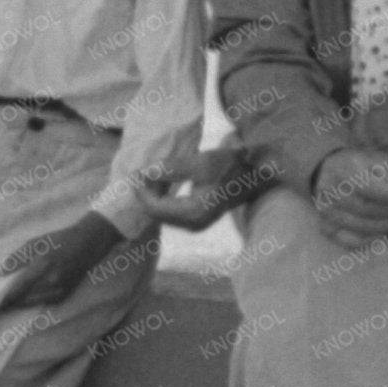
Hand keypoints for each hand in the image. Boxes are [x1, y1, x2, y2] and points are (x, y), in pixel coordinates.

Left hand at [0, 213, 123, 311]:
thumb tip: (0, 274)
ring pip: (32, 304)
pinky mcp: (64, 296)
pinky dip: (31, 302)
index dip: (4, 296)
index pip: (18, 286)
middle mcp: (52, 281)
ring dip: (18, 304)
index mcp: (43, 265)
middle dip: (9, 303)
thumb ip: (16, 258)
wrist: (87, 244)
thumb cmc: (59, 240)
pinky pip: (42, 303)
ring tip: (5, 304)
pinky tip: (23, 299)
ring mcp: (60, 291)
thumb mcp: (35, 243)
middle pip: (24, 299)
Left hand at [133, 142, 257, 232]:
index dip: (141, 191)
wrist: (252, 175)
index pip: (155, 207)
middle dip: (145, 193)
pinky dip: (163, 198)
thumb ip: (169, 169)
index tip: (135, 173)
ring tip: (150, 174)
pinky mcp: (196, 220)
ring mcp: (195, 225)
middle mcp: (192, 224)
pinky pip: (171, 212)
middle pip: (157, 213)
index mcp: (193, 212)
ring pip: (162, 213)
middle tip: (140, 172)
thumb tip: (144, 173)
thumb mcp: (198, 162)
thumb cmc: (228, 166)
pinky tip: (162, 182)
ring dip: (153, 195)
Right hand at [312, 146, 387, 249]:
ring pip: (360, 226)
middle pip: (365, 209)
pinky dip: (371, 240)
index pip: (364, 186)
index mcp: (342, 170)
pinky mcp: (326, 227)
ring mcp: (326, 211)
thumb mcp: (377, 161)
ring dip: (386, 226)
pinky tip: (386, 233)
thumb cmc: (361, 167)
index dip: (386, 195)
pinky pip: (351, 241)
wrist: (330, 174)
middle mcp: (329, 191)